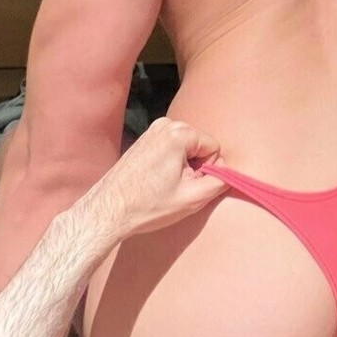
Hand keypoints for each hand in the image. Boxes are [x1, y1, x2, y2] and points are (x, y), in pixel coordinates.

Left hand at [82, 117, 228, 237]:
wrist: (107, 212)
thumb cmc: (147, 206)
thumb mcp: (193, 198)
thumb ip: (221, 181)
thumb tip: (228, 173)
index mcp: (178, 133)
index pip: (214, 147)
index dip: (208, 170)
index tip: (190, 185)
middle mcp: (165, 124)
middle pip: (199, 145)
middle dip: (195, 167)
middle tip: (177, 188)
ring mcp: (151, 131)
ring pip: (186, 149)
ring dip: (183, 167)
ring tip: (164, 186)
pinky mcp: (143, 140)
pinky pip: (171, 150)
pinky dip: (170, 165)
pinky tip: (155, 181)